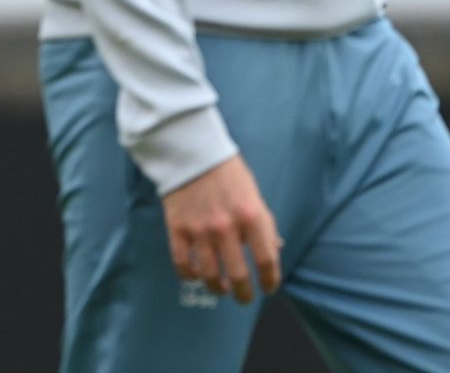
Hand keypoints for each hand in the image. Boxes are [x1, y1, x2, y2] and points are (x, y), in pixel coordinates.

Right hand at [161, 154, 281, 304]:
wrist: (191, 151)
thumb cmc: (227, 173)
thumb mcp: (254, 196)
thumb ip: (263, 225)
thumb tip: (272, 252)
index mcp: (251, 217)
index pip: (266, 261)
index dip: (270, 280)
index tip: (268, 288)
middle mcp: (227, 227)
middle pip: (238, 276)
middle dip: (244, 294)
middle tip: (245, 298)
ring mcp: (200, 230)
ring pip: (209, 275)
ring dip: (218, 288)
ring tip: (222, 289)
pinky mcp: (177, 228)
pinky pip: (182, 263)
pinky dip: (189, 275)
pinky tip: (195, 275)